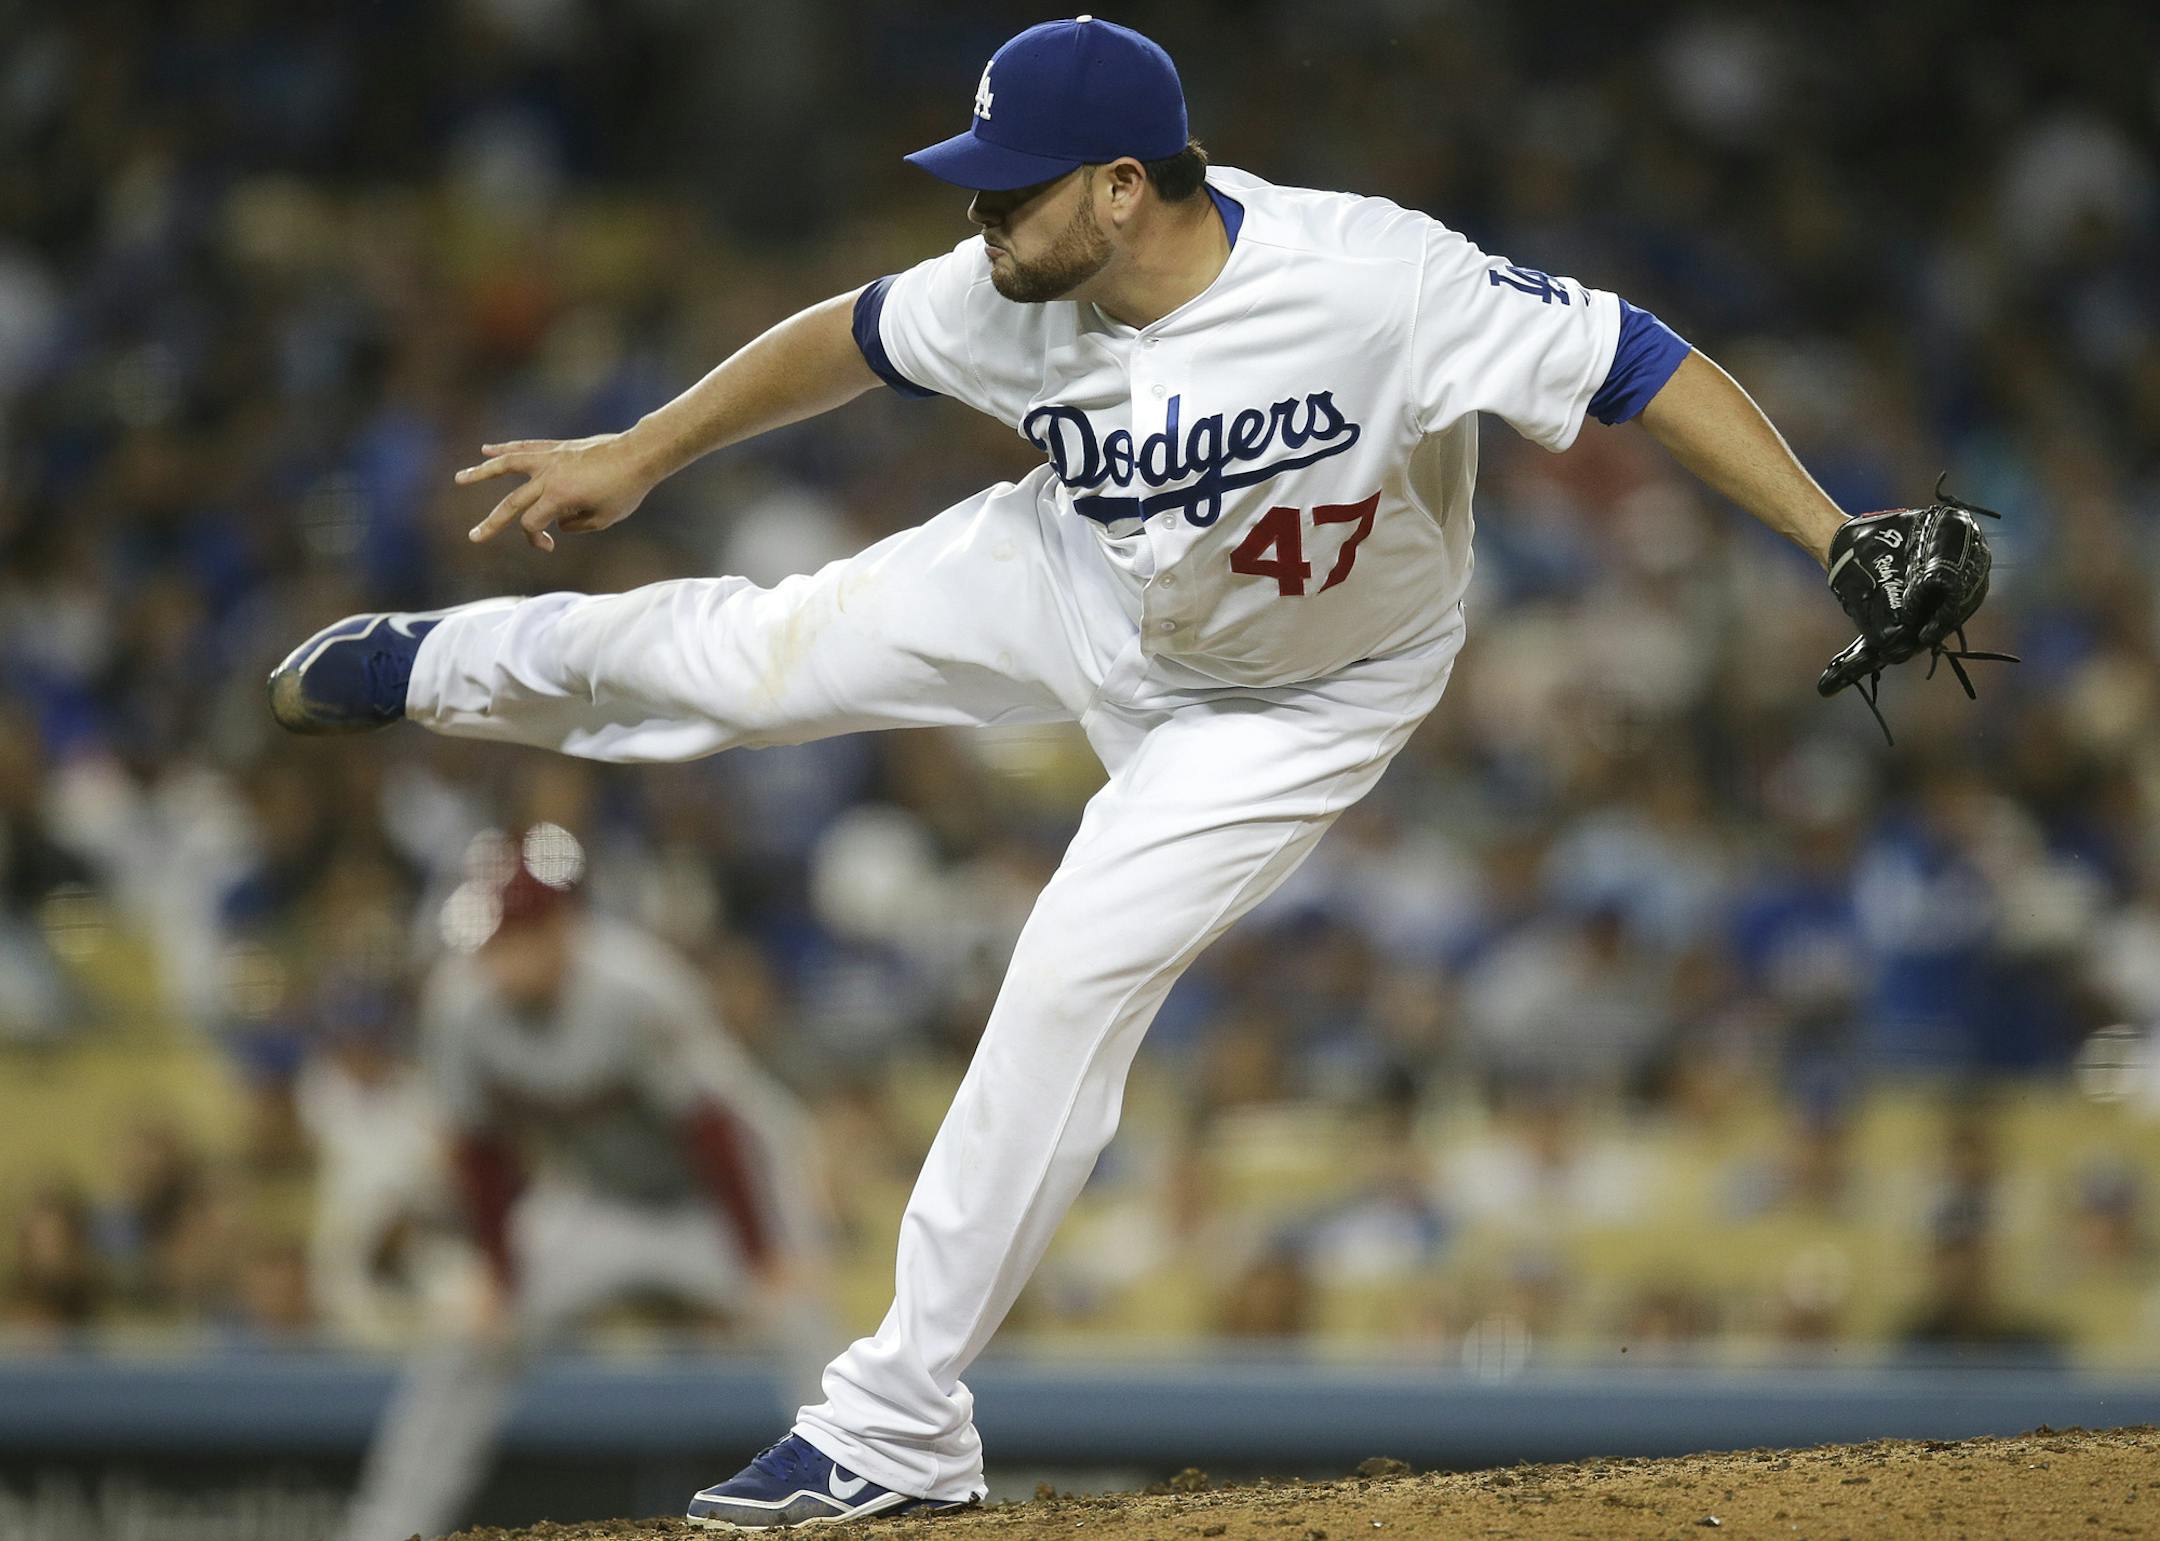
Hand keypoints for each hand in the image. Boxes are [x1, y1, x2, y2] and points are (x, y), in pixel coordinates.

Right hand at [455, 431, 657, 552]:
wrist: (639, 455)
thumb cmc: (626, 489)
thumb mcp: (605, 519)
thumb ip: (577, 525)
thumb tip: (559, 522)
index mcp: (558, 497)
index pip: (531, 523)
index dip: (535, 539)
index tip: (550, 545)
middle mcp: (547, 476)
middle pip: (511, 503)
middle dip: (491, 523)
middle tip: (473, 537)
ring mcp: (550, 459)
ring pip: (507, 464)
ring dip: (482, 472)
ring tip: (460, 478)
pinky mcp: (557, 448)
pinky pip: (526, 447)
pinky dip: (506, 449)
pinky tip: (487, 449)